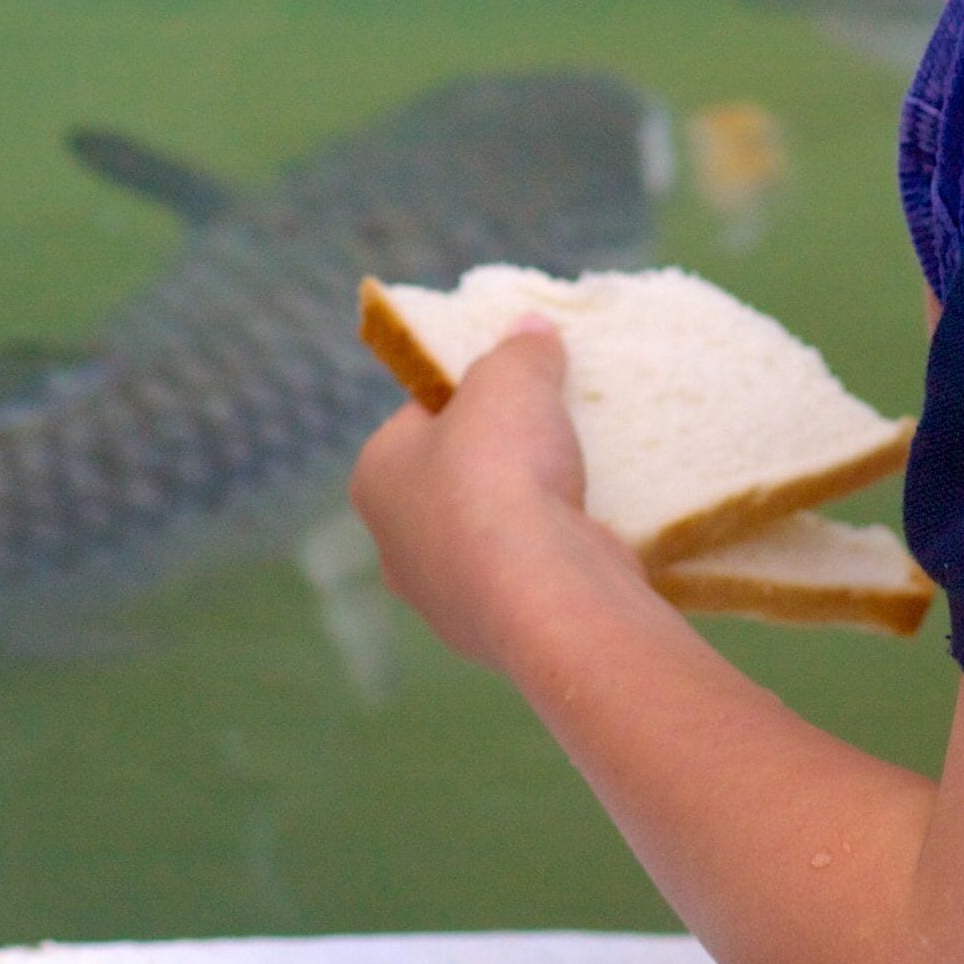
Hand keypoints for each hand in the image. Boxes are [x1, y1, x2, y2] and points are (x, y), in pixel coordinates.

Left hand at [350, 320, 649, 669]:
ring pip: (491, 536)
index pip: (420, 418)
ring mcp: (443, 600)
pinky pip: (526, 579)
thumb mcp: (512, 380)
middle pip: (457, 480)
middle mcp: (396, 546)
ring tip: (579, 482)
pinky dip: (552, 559)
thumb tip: (531, 330)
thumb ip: (520, 351)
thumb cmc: (503, 473)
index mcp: (375, 479)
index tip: (517, 387)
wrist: (547, 593)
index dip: (470, 395)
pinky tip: (588, 537)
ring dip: (529, 514)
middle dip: (501, 459)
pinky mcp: (495, 634)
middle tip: (553, 432)